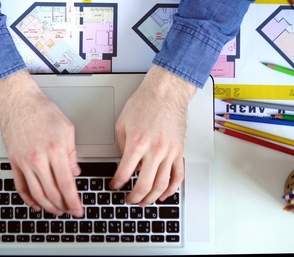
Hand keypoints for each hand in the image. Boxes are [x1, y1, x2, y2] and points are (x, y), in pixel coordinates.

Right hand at [0, 70, 83, 216]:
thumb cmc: (42, 111)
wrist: (18, 102)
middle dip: (63, 206)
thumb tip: (74, 173)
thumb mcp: (67, 129)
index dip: (73, 201)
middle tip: (70, 212)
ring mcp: (24, 162)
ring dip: (48, 206)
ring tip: (56, 211)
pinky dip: (28, 199)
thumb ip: (72, 153)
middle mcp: (38, 159)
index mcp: (55, 151)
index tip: (78, 209)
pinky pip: (21, 186)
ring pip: (37, 193)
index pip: (66, 184)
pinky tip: (36, 204)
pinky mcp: (14, 162)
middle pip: (52, 192)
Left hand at [109, 65, 196, 205]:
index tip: (114, 186)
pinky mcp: (179, 151)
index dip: (117, 184)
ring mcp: (169, 152)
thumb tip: (126, 163)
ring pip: (162, 185)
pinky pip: (178, 175)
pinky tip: (164, 194)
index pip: (124, 173)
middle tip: (128, 200)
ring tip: (144, 202)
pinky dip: (172, 189)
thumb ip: (122, 147)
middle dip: (134, 197)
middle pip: (144, 185)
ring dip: (151, 198)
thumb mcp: (122, 124)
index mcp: (137, 144)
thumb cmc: (145, 103)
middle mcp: (154, 150)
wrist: (166, 92)